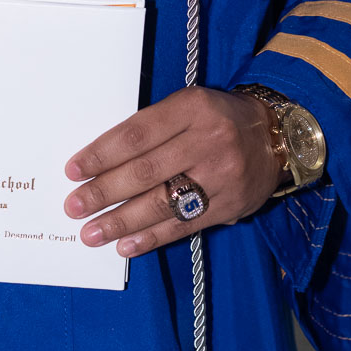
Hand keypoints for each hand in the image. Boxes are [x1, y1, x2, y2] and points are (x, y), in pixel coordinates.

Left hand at [64, 86, 281, 257]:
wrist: (276, 137)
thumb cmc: (219, 118)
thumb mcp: (189, 105)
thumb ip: (153, 127)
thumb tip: (103, 161)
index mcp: (192, 108)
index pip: (137, 133)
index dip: (102, 153)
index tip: (74, 170)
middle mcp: (208, 141)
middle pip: (145, 171)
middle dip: (104, 191)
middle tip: (74, 206)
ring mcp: (221, 176)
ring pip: (162, 202)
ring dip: (121, 221)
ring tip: (91, 233)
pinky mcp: (229, 206)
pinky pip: (184, 225)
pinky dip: (151, 238)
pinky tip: (126, 246)